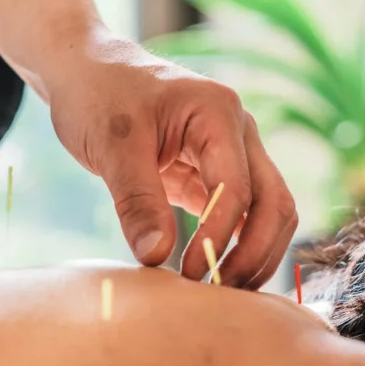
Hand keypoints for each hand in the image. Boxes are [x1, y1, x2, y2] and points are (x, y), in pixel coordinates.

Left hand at [47, 34, 297, 288]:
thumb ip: (136, 201)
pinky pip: (246, 218)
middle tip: (218, 294)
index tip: (190, 274)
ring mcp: (236, 155)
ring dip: (256, 256)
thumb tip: (156, 257)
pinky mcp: (220, 177)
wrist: (89, 72)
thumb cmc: (99, 96)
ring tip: (222, 293)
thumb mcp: (112, 145)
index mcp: (219, 114)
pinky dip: (239, 248)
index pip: (237, 188)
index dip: (218, 237)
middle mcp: (241, 133)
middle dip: (254, 254)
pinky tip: (216, 276)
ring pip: (272, 214)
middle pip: (276, 204)